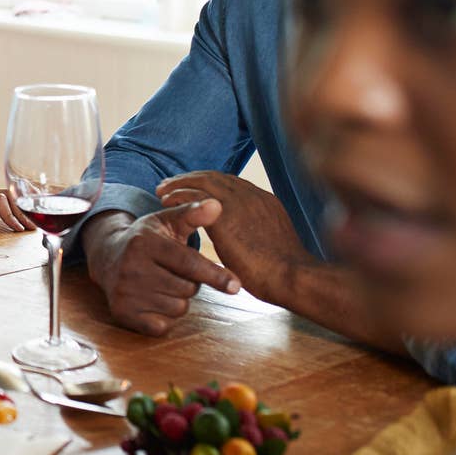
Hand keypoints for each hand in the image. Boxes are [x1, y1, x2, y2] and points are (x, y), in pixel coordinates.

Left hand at [0, 132, 32, 230]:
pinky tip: (25, 216)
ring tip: (33, 225)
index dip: (10, 214)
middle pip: (10, 198)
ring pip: (10, 199)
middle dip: (23, 213)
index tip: (17, 228)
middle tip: (33, 229)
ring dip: (22, 210)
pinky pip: (7, 202)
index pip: (0, 201)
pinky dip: (17, 208)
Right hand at [81, 203, 241, 336]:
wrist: (107, 256)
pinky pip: (162, 326)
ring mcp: (124, 292)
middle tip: (174, 271)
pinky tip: (152, 299)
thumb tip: (217, 205)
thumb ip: (193, 214)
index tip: (235, 286)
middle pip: (187, 289)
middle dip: (190, 283)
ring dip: (177, 299)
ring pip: (177, 308)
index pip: (188, 263)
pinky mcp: (122, 313)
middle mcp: (131, 267)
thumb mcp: (167, 221)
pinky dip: (164, 317)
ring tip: (162, 283)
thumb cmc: (146, 239)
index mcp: (144, 242)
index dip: (215, 274)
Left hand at [156, 171, 308, 301]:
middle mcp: (253, 196)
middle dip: (191, 179)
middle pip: (215, 177)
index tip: (194, 188)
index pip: (232, 184)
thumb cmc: (286, 273)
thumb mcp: (275, 245)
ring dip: (179, 184)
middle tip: (170, 185)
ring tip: (162, 191)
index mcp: (266, 202)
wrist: (293, 277)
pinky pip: (194, 196)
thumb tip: (251, 242)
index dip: (209, 184)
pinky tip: (166, 201)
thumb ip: (260, 235)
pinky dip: (178, 195)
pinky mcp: (225, 215)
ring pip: (202, 181)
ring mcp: (240, 203)